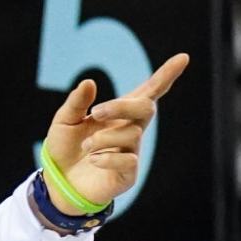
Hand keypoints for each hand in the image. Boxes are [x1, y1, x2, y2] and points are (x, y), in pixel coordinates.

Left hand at [40, 52, 188, 212]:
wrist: (58, 182)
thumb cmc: (65, 148)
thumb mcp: (64, 121)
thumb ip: (76, 103)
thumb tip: (89, 82)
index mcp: (119, 114)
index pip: (148, 92)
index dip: (165, 75)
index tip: (183, 57)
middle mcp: (130, 130)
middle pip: (145, 108)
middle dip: (122, 106)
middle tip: (96, 112)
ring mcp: (132, 152)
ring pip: (132, 135)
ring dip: (103, 138)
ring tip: (85, 147)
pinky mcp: (128, 174)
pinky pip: (129, 161)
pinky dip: (107, 158)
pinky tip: (93, 160)